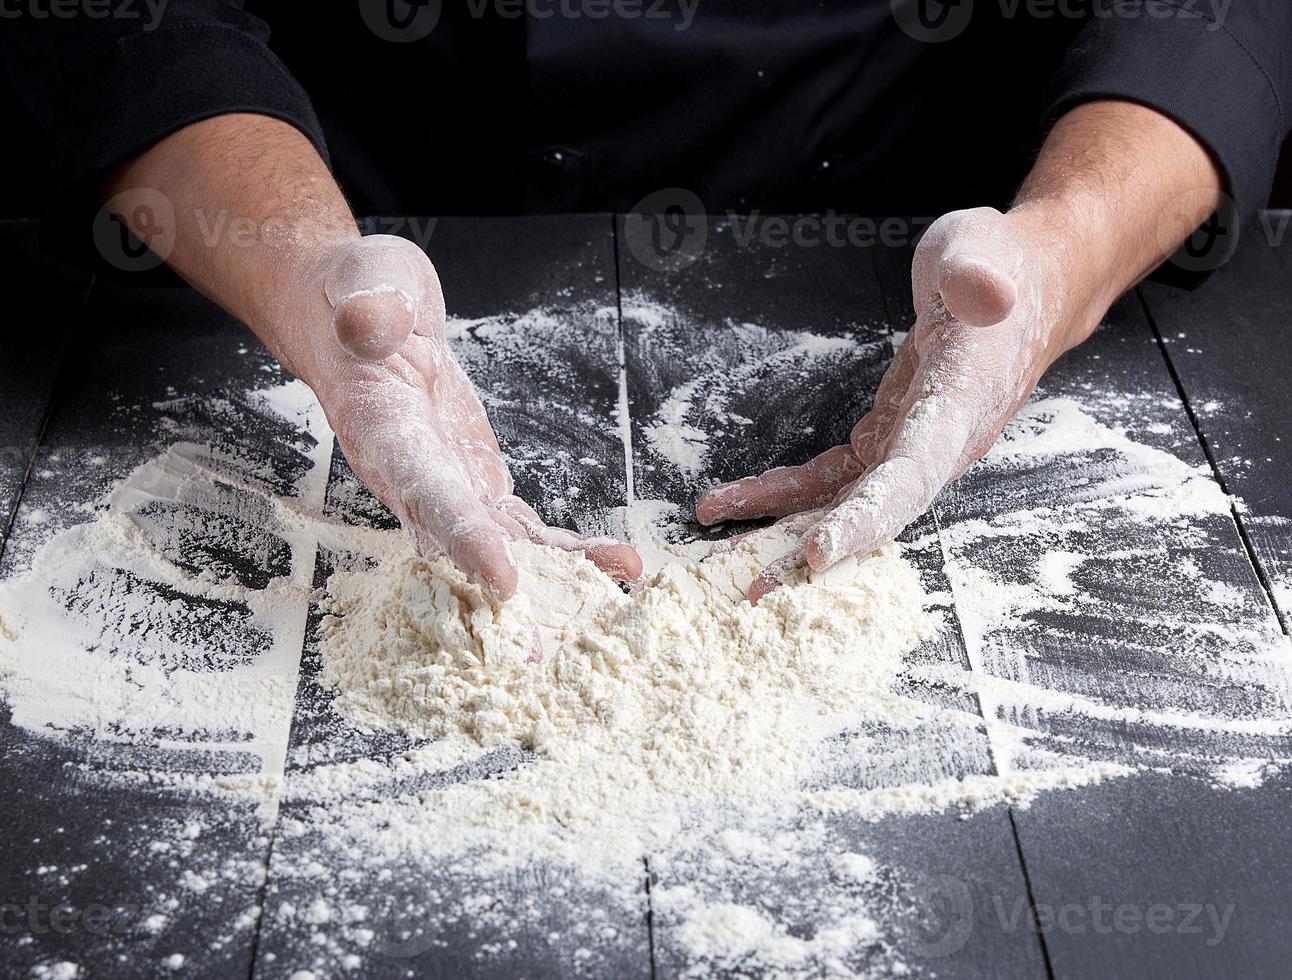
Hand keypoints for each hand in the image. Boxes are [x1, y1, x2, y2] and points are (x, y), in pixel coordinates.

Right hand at [294, 235, 641, 600]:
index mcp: (383, 432)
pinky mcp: (476, 484)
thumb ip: (371, 307)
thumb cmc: (359, 296)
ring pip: (500, 547)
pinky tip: (615, 562)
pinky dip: (568, 550)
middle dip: (506, 596)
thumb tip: (373, 320)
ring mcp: (447, 486)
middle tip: (544, 648)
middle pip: (460, 546)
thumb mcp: (365, 281)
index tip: (502, 579)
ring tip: (606, 608)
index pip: (426, 490)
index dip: (462, 536)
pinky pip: (522, 526)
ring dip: (550, 584)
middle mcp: (412, 476)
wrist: (358, 317)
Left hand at [696, 207, 1091, 601]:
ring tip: (723, 554)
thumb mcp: (985, 251)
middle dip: (814, 551)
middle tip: (754, 588)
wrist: (1025, 285)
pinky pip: (830, 478)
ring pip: (845, 504)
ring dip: (786, 531)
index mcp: (962, 405)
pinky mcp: (886, 438)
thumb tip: (980, 291)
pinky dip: (784, 492)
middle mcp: (938, 444)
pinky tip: (737, 502)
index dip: (868, 517)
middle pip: (874, 512)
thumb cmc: (1005, 265)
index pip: (913, 475)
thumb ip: (976, 276)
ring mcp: (910, 447)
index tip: (819, 552)